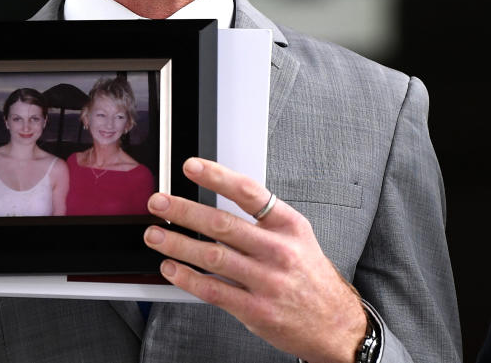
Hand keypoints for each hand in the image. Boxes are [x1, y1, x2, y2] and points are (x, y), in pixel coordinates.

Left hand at [143, 158, 366, 362]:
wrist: (335, 323)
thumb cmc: (309, 276)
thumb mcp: (297, 236)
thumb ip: (262, 219)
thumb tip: (217, 198)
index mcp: (288, 225)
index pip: (248, 193)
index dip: (217, 177)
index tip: (192, 167)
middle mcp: (278, 250)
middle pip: (223, 224)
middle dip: (184, 211)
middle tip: (159, 203)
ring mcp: (266, 281)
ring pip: (213, 257)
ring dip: (178, 244)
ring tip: (155, 235)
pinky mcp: (256, 310)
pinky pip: (214, 291)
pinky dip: (188, 278)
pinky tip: (171, 268)